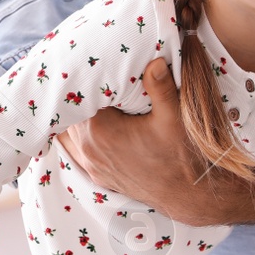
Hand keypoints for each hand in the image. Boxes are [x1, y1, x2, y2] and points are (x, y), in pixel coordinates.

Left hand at [59, 57, 254, 225]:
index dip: (84, 81)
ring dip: (76, 118)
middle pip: (69, 114)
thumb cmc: (182, 155)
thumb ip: (161, 87)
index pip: (78, 98)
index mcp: (100, 130)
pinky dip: (76, 137)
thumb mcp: (173, 117)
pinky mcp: (97, 175)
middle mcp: (88, 148)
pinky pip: (74, 151)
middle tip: (92, 79)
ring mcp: (90, 164)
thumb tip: (155, 60)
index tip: (94, 68)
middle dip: (79, 97)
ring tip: (90, 101)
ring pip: (67, 133)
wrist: (187, 194)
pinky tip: (87, 127)